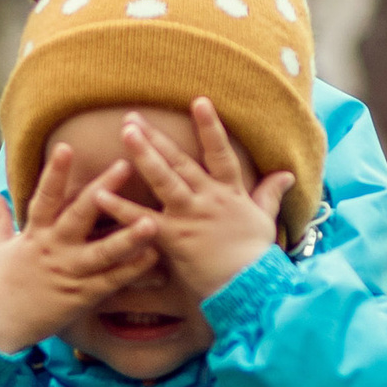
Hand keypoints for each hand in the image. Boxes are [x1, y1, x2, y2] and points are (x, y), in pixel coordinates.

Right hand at [0, 147, 160, 354]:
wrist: (0, 328)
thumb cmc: (0, 286)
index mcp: (34, 235)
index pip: (43, 198)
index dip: (54, 174)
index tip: (66, 148)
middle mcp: (53, 250)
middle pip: (79, 216)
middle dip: (102, 190)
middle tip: (125, 166)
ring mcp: (69, 274)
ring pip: (103, 252)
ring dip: (128, 237)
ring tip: (150, 221)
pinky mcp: (82, 297)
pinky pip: (111, 282)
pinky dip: (132, 271)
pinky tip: (153, 258)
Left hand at [98, 103, 291, 298]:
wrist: (249, 286)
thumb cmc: (255, 256)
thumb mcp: (265, 219)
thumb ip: (270, 193)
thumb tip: (287, 174)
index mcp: (229, 192)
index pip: (220, 152)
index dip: (210, 126)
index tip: (199, 100)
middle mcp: (207, 198)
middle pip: (180, 161)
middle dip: (157, 137)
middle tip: (133, 116)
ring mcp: (189, 216)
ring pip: (164, 180)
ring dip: (143, 155)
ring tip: (124, 134)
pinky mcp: (173, 238)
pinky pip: (142, 220)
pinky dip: (120, 208)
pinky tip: (100, 195)